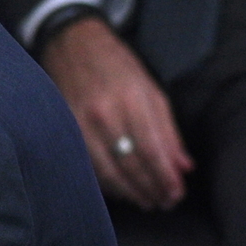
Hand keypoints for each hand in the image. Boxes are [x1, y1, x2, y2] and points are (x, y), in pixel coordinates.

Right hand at [40, 16, 193, 210]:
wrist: (71, 42)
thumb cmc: (115, 63)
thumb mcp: (150, 89)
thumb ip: (167, 129)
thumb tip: (182, 166)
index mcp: (130, 99)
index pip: (152, 151)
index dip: (165, 178)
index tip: (176, 193)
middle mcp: (103, 113)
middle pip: (129, 165)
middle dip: (150, 189)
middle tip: (164, 202)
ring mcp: (79, 121)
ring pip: (105, 170)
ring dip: (127, 191)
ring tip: (144, 201)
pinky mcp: (62, 126)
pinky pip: (85, 163)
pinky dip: (103, 181)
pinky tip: (118, 187)